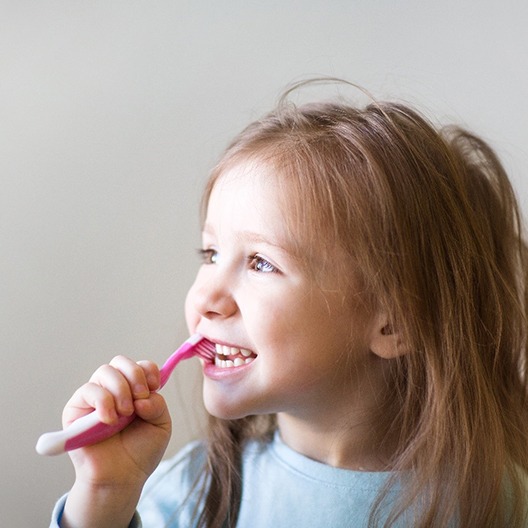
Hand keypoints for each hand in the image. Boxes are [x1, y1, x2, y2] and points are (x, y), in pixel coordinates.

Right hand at [61, 356, 171, 526]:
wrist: (122, 478)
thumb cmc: (140, 451)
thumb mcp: (161, 425)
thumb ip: (158, 405)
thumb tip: (141, 397)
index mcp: (135, 390)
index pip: (140, 365)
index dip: (148, 371)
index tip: (154, 387)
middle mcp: (114, 390)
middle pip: (120, 362)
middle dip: (134, 375)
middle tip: (140, 398)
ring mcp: (94, 397)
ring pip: (104, 372)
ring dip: (120, 389)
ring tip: (125, 414)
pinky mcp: (76, 409)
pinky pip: (87, 390)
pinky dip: (103, 401)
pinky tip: (110, 420)